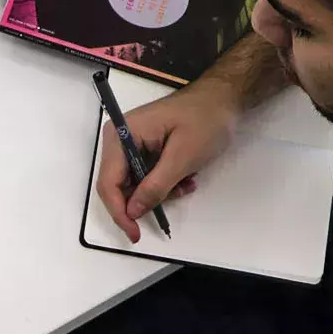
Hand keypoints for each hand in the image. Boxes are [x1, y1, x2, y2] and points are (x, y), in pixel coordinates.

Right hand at [95, 80, 242, 242]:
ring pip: (134, 185)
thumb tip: (133, 211)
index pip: (108, 182)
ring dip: (160, 192)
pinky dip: (164, 184)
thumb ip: (155, 186)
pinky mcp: (143, 148)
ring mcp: (130, 143)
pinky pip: (145, 177)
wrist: (223, 99)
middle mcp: (119, 139)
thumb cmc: (205, 120)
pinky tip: (185, 178)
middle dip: (146, 199)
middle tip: (175, 198)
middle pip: (118, 185)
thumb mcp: (182, 157)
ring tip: (186, 183)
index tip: (134, 233)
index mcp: (122, 134)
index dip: (119, 211)